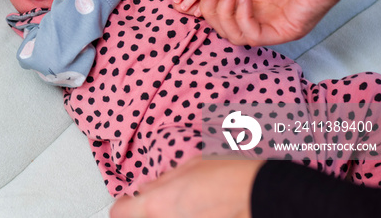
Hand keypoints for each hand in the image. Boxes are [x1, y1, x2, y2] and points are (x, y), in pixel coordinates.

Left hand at [110, 157, 262, 217]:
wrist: (260, 195)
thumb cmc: (229, 177)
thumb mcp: (189, 167)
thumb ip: (162, 181)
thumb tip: (147, 188)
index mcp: (158, 204)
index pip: (120, 212)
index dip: (123, 205)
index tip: (128, 202)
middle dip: (149, 212)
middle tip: (162, 204)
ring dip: (169, 216)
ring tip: (186, 206)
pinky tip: (199, 212)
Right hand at [197, 0, 367, 45]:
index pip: (223, 9)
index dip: (210, 1)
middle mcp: (263, 12)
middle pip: (223, 25)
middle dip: (211, 9)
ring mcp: (274, 23)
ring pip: (235, 35)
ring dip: (224, 14)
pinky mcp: (284, 31)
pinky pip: (253, 36)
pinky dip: (242, 20)